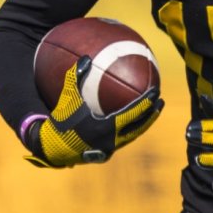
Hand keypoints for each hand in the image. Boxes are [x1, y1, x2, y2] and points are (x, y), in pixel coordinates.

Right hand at [25, 56, 162, 167]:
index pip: (133, 113)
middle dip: (152, 113)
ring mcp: (110, 149)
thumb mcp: (67, 97)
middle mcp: (112, 140)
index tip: (156, 91)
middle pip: (139, 126)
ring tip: (152, 111)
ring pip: (133, 135)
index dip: (146, 102)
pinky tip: (131, 122)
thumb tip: (86, 57)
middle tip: (160, 100)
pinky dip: (131, 129)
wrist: (51, 147)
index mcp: (106, 127)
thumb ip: (76, 77)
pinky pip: (123, 140)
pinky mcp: (105, 154)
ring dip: (145, 122)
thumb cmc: (61, 120)